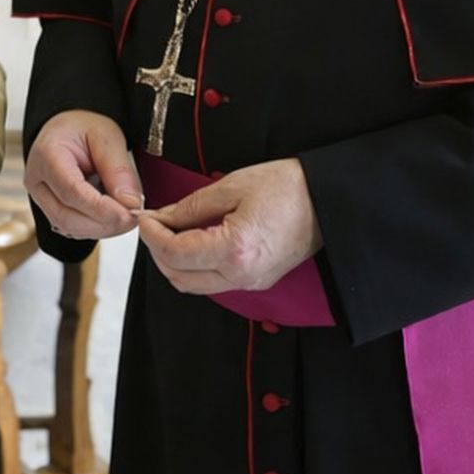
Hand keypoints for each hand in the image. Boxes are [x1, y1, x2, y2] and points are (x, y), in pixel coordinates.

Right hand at [24, 110, 144, 239]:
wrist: (70, 129)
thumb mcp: (107, 137)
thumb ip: (119, 170)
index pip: (71, 191)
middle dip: (104, 223)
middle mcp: (37, 180)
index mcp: (46, 154)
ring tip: (127, 215)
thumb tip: (130, 203)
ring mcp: (41, 198)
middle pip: (67, 216)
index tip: (129, 213)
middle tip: (134, 217)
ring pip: (69, 228)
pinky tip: (113, 216)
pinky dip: (96, 228)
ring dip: (102, 228)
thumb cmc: (84, 128)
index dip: (101, 208)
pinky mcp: (51, 210)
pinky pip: (73, 229)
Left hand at [136, 158, 321, 294]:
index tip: (145, 217)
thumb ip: (191, 206)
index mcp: (234, 250)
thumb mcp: (232, 187)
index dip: (152, 235)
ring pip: (194, 285)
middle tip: (154, 224)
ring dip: (175, 262)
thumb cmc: (287, 188)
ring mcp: (251, 283)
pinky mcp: (257, 281)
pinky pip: (214, 282)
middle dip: (158, 252)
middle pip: (179, 277)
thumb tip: (162, 217)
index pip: (175, 254)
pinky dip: (195, 266)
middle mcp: (242, 275)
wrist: (327, 201)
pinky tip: (194, 240)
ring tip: (171, 231)